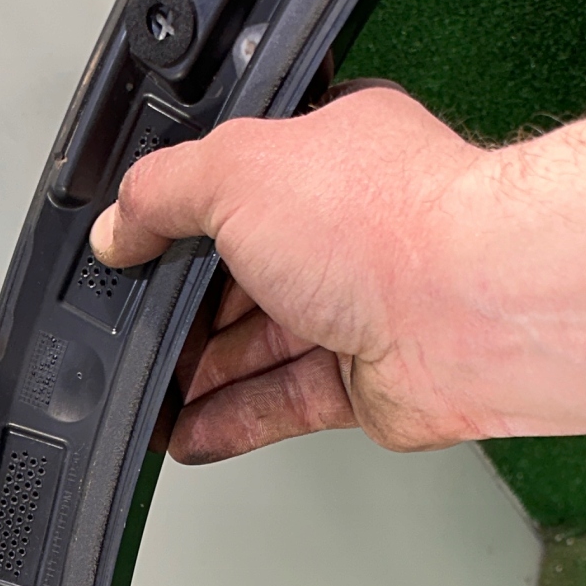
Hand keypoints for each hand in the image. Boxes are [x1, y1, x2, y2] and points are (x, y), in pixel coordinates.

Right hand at [90, 82, 492, 463]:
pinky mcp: (363, 381)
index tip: (131, 248)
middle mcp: (344, 230)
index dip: (179, 214)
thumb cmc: (385, 222)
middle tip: (131, 331)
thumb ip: (163, 192)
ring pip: (259, 344)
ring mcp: (357, 308)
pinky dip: (232, 419)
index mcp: (324, 154)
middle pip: (242, 273)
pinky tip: (188, 431)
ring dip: (199, 373)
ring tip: (146, 392)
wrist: (466, 311)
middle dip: (182, 307)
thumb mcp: (236, 170)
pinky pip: (282, 401)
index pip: (235, 183)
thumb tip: (118, 223)